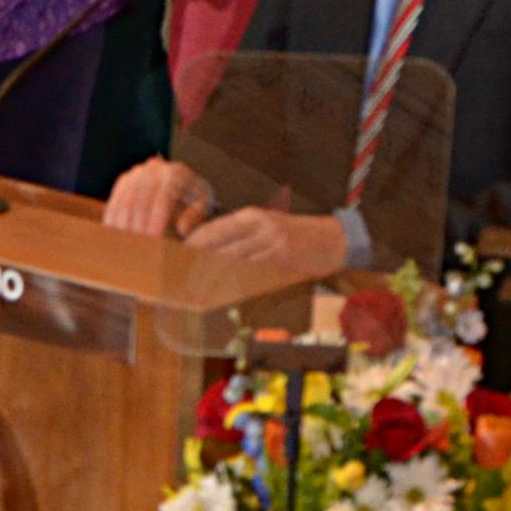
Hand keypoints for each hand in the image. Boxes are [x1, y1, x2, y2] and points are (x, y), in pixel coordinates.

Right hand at [104, 157, 215, 239]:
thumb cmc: (194, 202)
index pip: (163, 197)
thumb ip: (196, 216)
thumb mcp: (203, 207)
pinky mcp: (124, 181)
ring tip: (125, 243)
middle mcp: (155, 168)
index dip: (157, 219)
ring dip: (123, 223)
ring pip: (125, 199)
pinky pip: (115, 199)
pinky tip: (115, 234)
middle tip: (136, 245)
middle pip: (141, 198)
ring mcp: (137, 173)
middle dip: (137, 223)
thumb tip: (182, 228)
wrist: (182, 188)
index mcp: (177, 173)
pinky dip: (113, 218)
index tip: (154, 238)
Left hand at [184, 205, 349, 279]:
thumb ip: (240, 236)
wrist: (334, 240)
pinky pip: (253, 276)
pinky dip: (237, 286)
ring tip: (195, 290)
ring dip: (213, 279)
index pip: (212, 230)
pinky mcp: (283, 263)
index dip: (192, 246)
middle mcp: (260, 228)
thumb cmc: (296, 234)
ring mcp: (272, 246)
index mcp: (252, 216)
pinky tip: (225, 294)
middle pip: (218, 248)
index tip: (176, 258)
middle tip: (179, 278)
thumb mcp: (266, 225)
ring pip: (233, 264)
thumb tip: (207, 251)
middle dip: (197, 264)